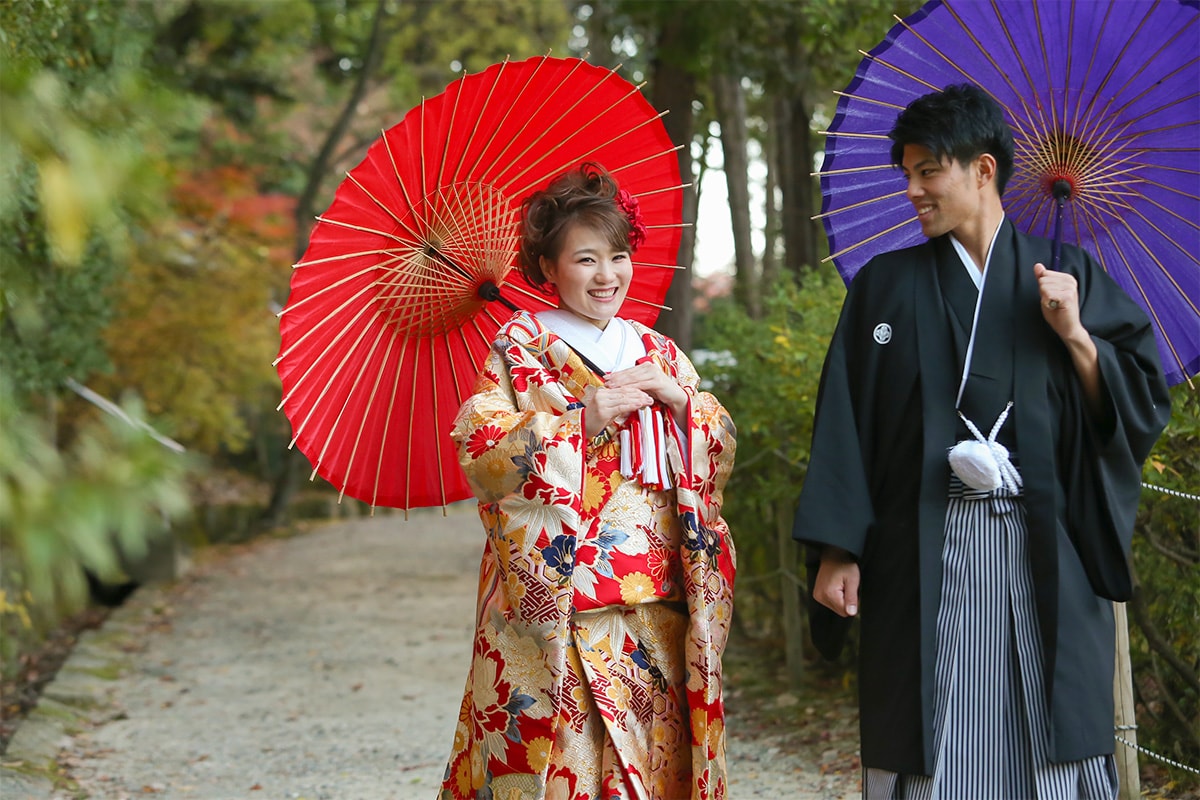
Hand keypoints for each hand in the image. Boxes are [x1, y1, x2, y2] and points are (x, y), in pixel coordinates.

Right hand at [581, 384, 652, 438]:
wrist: (581, 427)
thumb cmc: (594, 420)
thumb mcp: (608, 408)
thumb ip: (619, 403)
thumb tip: (634, 401)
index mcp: (602, 391)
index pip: (622, 388)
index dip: (635, 389)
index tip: (645, 392)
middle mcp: (601, 394)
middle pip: (624, 392)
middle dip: (639, 394)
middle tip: (650, 396)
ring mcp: (601, 402)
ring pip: (624, 398)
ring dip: (638, 399)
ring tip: (648, 401)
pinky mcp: (603, 411)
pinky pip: (621, 406)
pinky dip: (631, 405)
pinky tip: (639, 405)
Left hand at [602, 361, 688, 425]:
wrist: (675, 397)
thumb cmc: (659, 393)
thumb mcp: (644, 387)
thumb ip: (634, 384)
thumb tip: (617, 385)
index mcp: (645, 366)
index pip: (628, 370)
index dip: (616, 374)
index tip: (606, 378)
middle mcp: (649, 367)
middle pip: (629, 373)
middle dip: (616, 378)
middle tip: (606, 382)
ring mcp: (654, 373)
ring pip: (634, 378)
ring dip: (622, 383)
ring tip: (612, 386)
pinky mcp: (657, 380)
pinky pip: (641, 385)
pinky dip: (632, 388)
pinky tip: (624, 391)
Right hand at [813, 547, 859, 616]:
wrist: (833, 555)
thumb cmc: (844, 565)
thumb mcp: (852, 581)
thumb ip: (852, 598)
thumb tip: (851, 614)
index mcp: (829, 594)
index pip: (845, 612)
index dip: (852, 603)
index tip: (851, 590)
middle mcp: (820, 596)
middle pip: (839, 611)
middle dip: (846, 602)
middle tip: (846, 587)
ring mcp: (817, 595)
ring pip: (835, 608)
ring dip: (841, 599)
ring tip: (841, 585)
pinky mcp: (817, 594)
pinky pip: (830, 603)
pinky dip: (835, 597)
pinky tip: (836, 586)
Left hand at [1034, 262, 1102, 412]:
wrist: (1067, 328)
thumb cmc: (1057, 312)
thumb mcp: (1046, 293)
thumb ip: (1042, 279)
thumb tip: (1037, 265)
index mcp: (1067, 278)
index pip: (1043, 274)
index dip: (1042, 288)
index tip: (1051, 297)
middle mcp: (1070, 281)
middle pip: (1042, 279)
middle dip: (1043, 293)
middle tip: (1052, 303)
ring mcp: (1070, 288)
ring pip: (1043, 286)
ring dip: (1045, 298)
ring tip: (1054, 306)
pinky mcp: (1068, 296)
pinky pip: (1047, 294)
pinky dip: (1046, 302)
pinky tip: (1055, 308)